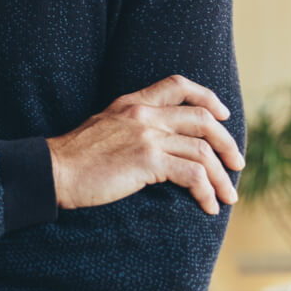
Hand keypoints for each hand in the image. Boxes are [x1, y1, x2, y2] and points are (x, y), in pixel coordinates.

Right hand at [46, 74, 244, 214]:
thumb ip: (130, 124)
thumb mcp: (104, 125)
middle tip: (236, 163)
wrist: (54, 170)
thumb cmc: (75, 156)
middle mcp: (143, 114)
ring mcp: (146, 136)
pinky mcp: (147, 161)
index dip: (207, 97)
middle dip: (227, 143)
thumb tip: (155, 140)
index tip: (221, 115)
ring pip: (203, 150)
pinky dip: (206, 192)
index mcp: (132, 103)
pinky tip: (207, 205)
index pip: (178, 85)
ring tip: (228, 196)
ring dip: (222, 177)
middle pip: (202, 119)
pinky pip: (192, 175)